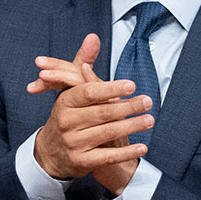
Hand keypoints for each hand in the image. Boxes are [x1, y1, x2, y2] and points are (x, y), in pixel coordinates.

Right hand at [27, 34, 154, 195]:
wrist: (51, 153)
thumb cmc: (67, 116)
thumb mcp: (71, 90)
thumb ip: (82, 63)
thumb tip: (92, 37)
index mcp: (64, 103)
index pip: (88, 93)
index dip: (110, 88)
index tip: (131, 85)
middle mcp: (66, 123)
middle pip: (101, 113)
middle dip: (127, 107)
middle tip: (148, 101)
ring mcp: (73, 143)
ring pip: (107, 133)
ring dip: (131, 126)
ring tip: (149, 120)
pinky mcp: (82, 162)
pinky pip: (107, 157)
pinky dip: (127, 152)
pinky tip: (143, 147)